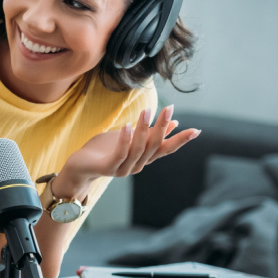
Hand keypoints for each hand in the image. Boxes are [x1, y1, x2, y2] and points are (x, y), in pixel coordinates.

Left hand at [61, 105, 199, 189]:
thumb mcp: (130, 137)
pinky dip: (125, 140)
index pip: (166, 149)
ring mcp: (123, 169)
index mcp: (144, 158)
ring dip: (144, 129)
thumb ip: (150, 132)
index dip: (180, 140)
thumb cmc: (105, 149)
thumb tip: (174, 122)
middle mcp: (137, 165)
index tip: (196, 130)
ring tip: (147, 111)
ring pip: (138, 149)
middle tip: (169, 108)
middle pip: (154, 146)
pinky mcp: (109, 168)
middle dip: (162, 126)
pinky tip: (128, 125)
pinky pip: (120, 154)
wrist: (80, 166)